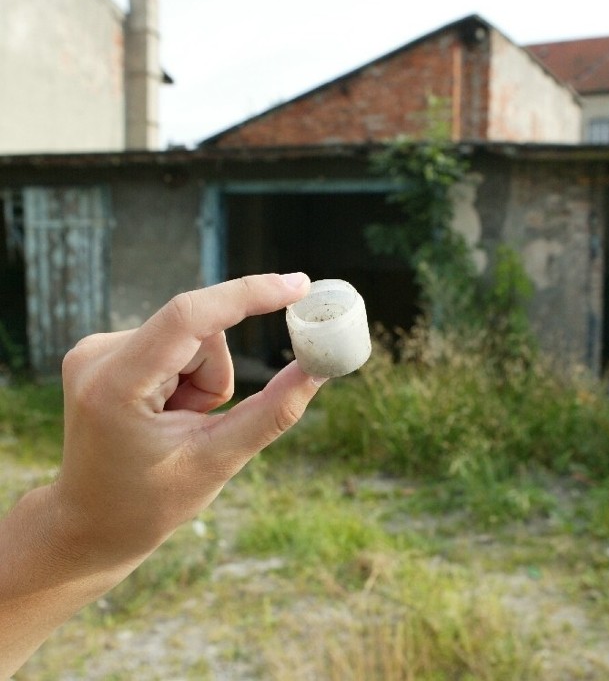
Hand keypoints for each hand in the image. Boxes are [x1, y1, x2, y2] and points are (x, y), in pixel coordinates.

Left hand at [52, 272, 322, 565]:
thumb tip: (317, 368)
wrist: (91, 522)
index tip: (299, 287)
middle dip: (216, 377)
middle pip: (199, 331)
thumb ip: (272, 411)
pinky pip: (174, 342)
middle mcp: (97, 354)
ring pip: (192, 337)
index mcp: (115, 385)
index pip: (188, 316)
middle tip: (200, 423)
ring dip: (202, 380)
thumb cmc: (149, 502)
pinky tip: (162, 413)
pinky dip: (186, 376)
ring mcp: (96, 349)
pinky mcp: (106, 350)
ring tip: (176, 425)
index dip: (248, 295)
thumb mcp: (218, 461)